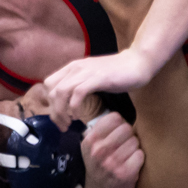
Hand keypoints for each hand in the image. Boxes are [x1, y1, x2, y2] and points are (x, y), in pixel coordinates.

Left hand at [40, 49, 155, 125]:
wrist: (138, 62)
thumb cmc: (118, 72)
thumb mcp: (93, 77)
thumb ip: (80, 85)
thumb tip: (70, 102)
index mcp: (73, 67)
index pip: (49, 84)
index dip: (50, 103)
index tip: (58, 117)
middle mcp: (76, 67)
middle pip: (52, 91)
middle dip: (54, 111)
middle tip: (63, 125)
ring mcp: (87, 71)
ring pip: (61, 92)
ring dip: (61, 111)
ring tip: (69, 123)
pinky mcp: (98, 77)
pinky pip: (78, 92)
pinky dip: (74, 106)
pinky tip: (78, 115)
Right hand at [80, 112, 142, 187]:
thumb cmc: (99, 163)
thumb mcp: (91, 145)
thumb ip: (101, 128)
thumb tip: (116, 105)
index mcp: (90, 140)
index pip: (114, 117)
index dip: (120, 124)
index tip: (117, 134)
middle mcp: (98, 151)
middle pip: (127, 128)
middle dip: (129, 136)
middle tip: (123, 147)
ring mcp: (111, 163)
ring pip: (135, 142)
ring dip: (134, 148)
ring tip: (125, 157)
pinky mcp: (125, 174)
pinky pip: (140, 155)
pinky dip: (139, 159)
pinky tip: (131, 165)